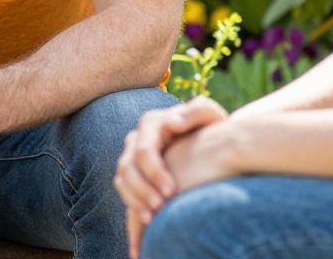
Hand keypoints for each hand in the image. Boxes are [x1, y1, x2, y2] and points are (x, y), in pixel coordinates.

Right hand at [116, 96, 227, 257]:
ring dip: (135, 200)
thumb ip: (196, 111)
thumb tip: (172, 122)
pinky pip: (125, 192)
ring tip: (153, 219)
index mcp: (152, 123)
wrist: (208, 142)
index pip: (143, 149)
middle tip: (161, 207)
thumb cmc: (210, 127)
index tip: (171, 190)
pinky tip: (147, 222)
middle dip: (143, 190)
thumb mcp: (209, 114)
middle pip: (127, 167)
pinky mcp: (134, 175)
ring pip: (122, 181)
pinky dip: (133, 207)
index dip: (154, 171)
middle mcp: (137, 139)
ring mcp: (132, 157)